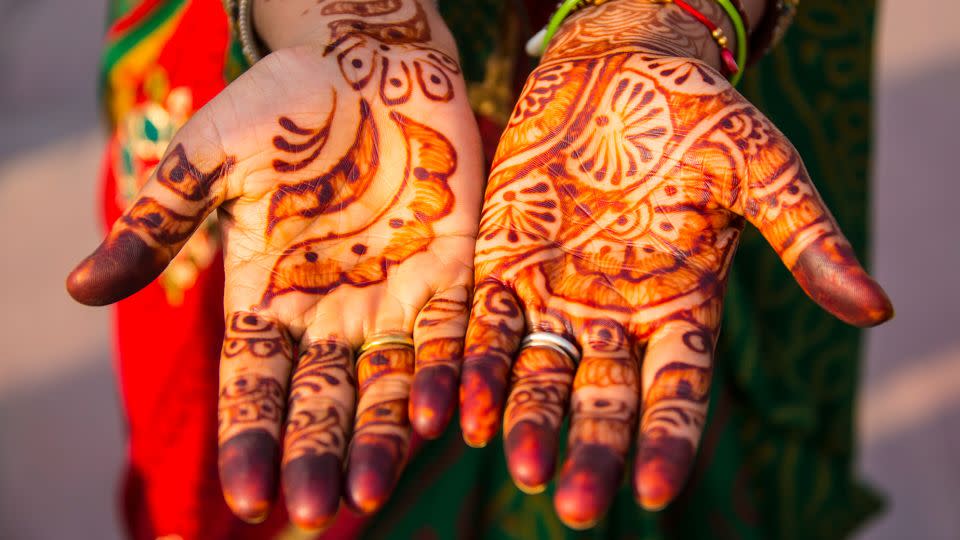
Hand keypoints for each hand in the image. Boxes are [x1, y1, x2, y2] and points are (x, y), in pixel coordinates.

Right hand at [67, 0, 481, 528]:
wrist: (368, 62)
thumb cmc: (282, 103)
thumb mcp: (212, 157)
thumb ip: (159, 222)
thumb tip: (80, 289)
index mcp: (269, 293)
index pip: (254, 384)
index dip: (251, 439)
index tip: (250, 497)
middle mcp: (331, 309)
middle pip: (321, 400)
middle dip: (315, 456)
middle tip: (310, 510)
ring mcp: (393, 295)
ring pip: (387, 385)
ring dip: (381, 439)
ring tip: (370, 491)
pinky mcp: (451, 271)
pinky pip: (449, 335)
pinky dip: (445, 375)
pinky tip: (441, 419)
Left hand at [458, 0, 891, 528]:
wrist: (618, 66)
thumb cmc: (699, 115)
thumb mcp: (761, 170)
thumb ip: (805, 239)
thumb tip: (877, 309)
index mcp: (680, 305)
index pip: (677, 389)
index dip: (667, 437)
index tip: (655, 490)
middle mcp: (615, 314)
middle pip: (602, 399)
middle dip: (589, 450)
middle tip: (574, 507)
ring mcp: (556, 293)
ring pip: (538, 372)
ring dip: (525, 419)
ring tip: (517, 464)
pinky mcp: (504, 263)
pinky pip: (484, 324)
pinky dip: (472, 364)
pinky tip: (457, 408)